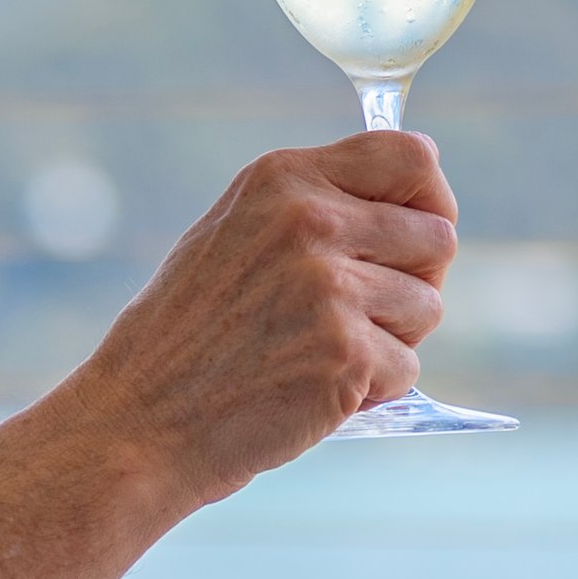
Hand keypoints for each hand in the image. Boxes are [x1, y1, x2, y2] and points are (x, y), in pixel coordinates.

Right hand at [59, 132, 458, 503]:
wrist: (141, 421)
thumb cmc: (189, 335)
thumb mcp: (236, 232)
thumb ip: (317, 205)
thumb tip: (419, 201)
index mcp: (284, 179)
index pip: (412, 157)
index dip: (429, 201)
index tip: (414, 238)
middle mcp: (311, 221)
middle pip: (437, 236)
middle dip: (414, 281)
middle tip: (357, 314)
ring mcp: (330, 287)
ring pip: (428, 306)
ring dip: (391, 340)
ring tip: (318, 352)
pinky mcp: (346, 352)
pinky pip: (407, 367)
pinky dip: (371, 390)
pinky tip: (313, 389)